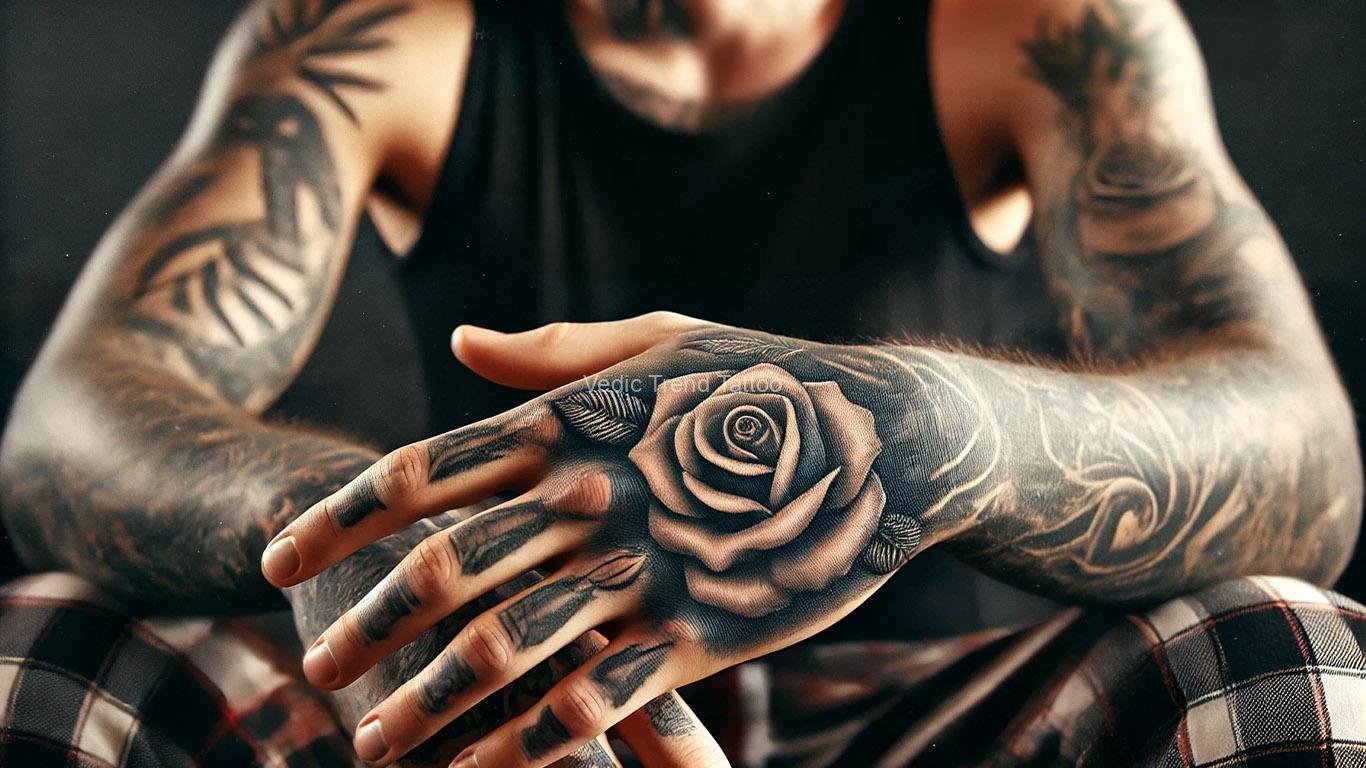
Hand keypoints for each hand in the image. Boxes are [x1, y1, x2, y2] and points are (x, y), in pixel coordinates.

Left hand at [264, 313, 928, 765]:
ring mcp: (643, 568)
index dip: (339, 524)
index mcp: (570, 423)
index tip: (279, 563)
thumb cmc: (766, 379)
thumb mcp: (658, 339)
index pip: (423, 476)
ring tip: (367, 743)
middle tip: (317, 668)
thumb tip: (460, 345)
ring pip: (504, 651)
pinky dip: (523, 747)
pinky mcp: (698, 634)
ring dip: (425, 705)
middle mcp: (590, 496)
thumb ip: (553, 351)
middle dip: (367, 627)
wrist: (888, 435)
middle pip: (445, 571)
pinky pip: (589, 703)